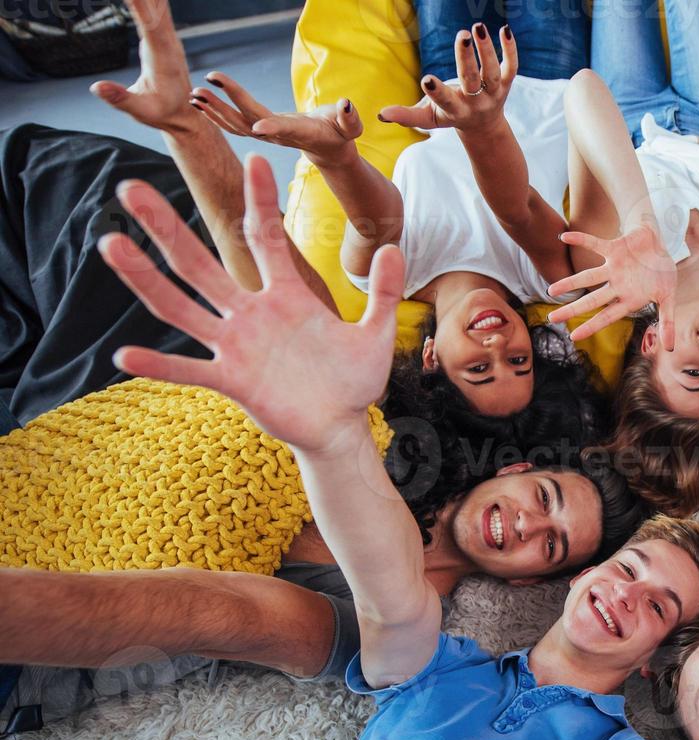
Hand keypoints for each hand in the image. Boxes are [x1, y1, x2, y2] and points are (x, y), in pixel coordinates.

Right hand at [90, 0, 195, 134]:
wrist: (184, 116)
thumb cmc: (162, 114)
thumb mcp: (141, 110)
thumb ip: (120, 98)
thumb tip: (96, 87)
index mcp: (162, 57)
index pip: (149, 23)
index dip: (139, 3)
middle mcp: (168, 41)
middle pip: (156, 5)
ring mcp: (167, 36)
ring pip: (159, 3)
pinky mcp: (163, 35)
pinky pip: (156, 7)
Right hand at [102, 155, 401, 453]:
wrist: (341, 426)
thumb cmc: (353, 380)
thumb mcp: (374, 334)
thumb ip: (382, 293)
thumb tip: (394, 248)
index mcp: (286, 295)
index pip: (264, 237)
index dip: (259, 201)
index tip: (253, 161)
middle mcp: (252, 313)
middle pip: (200, 262)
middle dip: (166, 227)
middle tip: (131, 188)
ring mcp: (237, 346)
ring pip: (182, 306)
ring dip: (146, 278)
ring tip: (111, 244)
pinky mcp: (232, 381)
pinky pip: (190, 370)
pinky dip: (160, 364)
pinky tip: (125, 354)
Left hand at [188, 71, 361, 169]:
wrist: (330, 150)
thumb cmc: (341, 134)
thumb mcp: (350, 127)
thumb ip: (350, 119)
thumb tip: (346, 105)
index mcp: (301, 133)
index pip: (286, 129)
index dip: (273, 127)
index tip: (256, 126)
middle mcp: (279, 136)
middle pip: (250, 122)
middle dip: (226, 106)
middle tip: (202, 90)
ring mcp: (267, 135)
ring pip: (237, 125)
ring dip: (214, 111)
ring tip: (195, 94)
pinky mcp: (260, 131)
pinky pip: (234, 125)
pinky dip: (215, 114)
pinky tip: (200, 102)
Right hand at [379, 23, 516, 135]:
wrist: (484, 127)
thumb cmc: (449, 116)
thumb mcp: (428, 118)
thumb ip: (406, 116)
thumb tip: (381, 115)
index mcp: (455, 111)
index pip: (446, 101)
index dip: (437, 92)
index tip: (427, 79)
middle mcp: (476, 103)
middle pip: (472, 80)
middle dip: (466, 60)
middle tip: (461, 35)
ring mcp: (493, 93)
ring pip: (492, 72)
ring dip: (487, 49)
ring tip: (478, 27)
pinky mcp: (506, 83)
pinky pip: (511, 66)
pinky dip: (511, 49)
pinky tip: (505, 29)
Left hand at [546, 223, 678, 349]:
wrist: (659, 244)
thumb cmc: (662, 272)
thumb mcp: (669, 297)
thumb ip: (667, 321)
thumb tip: (670, 348)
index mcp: (628, 299)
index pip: (607, 317)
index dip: (591, 326)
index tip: (574, 336)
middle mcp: (617, 286)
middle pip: (592, 300)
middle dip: (573, 309)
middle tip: (552, 319)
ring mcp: (613, 268)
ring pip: (588, 277)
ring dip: (570, 283)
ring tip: (551, 290)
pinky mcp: (613, 249)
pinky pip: (595, 244)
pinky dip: (581, 240)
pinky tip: (563, 237)